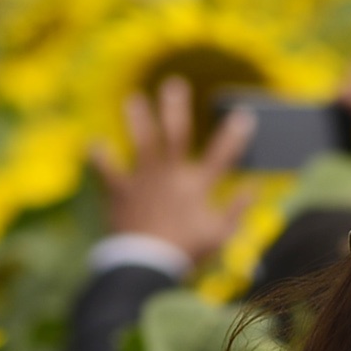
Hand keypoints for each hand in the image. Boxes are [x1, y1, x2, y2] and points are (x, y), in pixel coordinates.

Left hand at [93, 76, 256, 266]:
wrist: (147, 266)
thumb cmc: (186, 251)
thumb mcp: (220, 236)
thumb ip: (238, 209)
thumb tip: (255, 187)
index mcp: (197, 186)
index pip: (222, 156)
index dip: (235, 136)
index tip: (244, 115)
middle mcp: (170, 176)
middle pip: (176, 135)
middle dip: (176, 108)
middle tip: (173, 84)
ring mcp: (144, 182)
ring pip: (142, 143)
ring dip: (137, 119)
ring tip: (134, 99)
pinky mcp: (121, 192)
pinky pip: (108, 172)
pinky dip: (100, 158)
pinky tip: (94, 144)